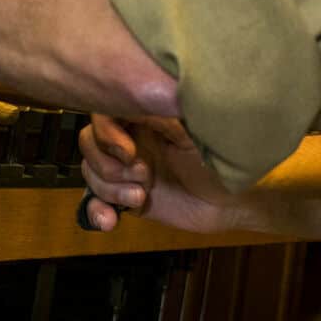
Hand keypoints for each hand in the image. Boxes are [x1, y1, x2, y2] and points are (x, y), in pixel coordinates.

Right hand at [78, 114, 248, 234]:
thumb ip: (160, 114)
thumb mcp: (191, 133)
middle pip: (89, 144)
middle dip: (109, 165)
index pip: (103, 113)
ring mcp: (127, 170)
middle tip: (144, 176)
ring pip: (91, 173)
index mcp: (144, 117)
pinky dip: (96, 211)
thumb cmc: (220, 161)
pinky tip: (111, 220)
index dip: (107, 133)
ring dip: (111, 190)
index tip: (130, 152)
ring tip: (141, 197)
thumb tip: (131, 99)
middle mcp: (131, 140)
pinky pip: (95, 201)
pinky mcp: (126, 197)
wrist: (231, 203)